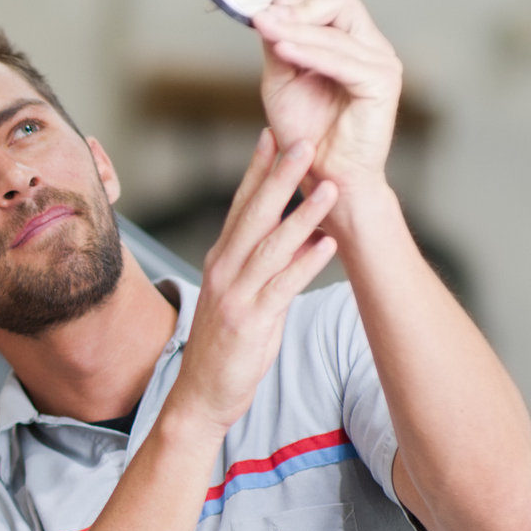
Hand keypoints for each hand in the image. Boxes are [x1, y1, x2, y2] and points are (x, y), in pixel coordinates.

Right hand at [167, 130, 339, 437]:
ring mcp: (235, 295)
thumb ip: (265, 264)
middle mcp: (224, 270)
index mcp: (221, 260)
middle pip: (254, 215)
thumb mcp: (241, 296)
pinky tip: (327, 245)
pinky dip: (305, 264)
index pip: (239, 205)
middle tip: (302, 142)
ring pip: (271, 246)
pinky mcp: (250, 322)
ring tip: (329, 188)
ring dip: (303, 214)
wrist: (200, 395)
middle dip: (279, 176)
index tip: (273, 135)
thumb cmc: (225, 346)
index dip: (257, 169)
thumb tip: (300, 233)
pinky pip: (282, 287)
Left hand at [252, 0, 402, 194]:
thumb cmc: (306, 133)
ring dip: (294, 28)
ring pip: (336, 30)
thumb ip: (279, 44)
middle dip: (298, 7)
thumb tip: (270, 10)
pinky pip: (342, 60)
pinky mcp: (382, 84)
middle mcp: (372, 47)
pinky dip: (309, 52)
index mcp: (353, 42)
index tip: (262, 7)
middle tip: (264, 16)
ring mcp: (382, 63)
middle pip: (342, 0)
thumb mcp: (282, 79)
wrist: (324, 176)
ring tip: (264, 28)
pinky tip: (282, 49)